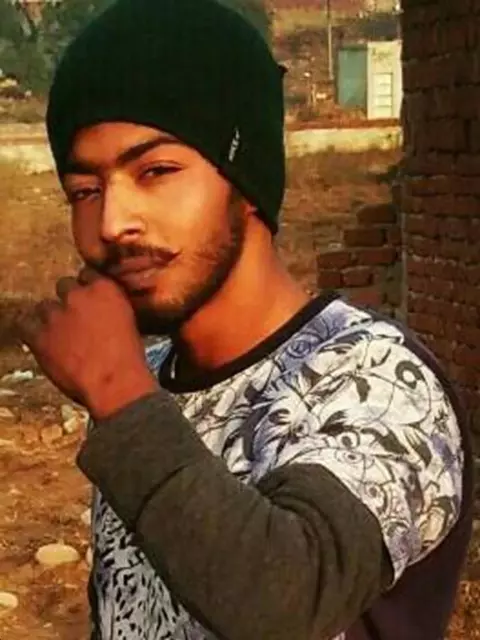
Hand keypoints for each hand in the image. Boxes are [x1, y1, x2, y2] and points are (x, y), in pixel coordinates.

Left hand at [15, 268, 157, 419]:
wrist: (114, 383)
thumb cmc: (128, 359)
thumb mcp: (129, 322)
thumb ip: (112, 309)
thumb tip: (103, 313)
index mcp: (105, 289)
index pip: (88, 274)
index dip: (87, 288)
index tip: (89, 301)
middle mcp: (78, 295)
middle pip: (64, 285)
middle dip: (68, 300)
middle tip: (74, 318)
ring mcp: (56, 314)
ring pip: (44, 306)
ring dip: (50, 317)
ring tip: (59, 333)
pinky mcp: (39, 336)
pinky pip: (26, 326)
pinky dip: (33, 332)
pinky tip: (43, 342)